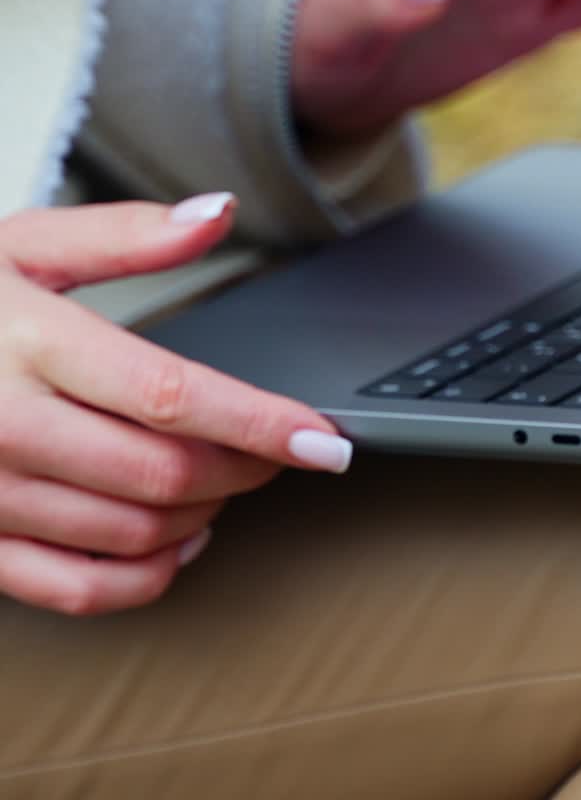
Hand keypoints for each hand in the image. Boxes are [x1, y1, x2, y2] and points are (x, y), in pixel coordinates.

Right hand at [0, 196, 352, 614]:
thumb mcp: (24, 244)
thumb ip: (126, 235)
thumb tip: (216, 212)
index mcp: (29, 344)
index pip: (174, 396)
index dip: (263, 422)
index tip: (325, 440)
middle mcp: (2, 427)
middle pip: (165, 472)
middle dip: (247, 465)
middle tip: (284, 446)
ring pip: (131, 533)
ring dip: (207, 514)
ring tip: (233, 479)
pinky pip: (73, 589)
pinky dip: (145, 577)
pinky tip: (179, 544)